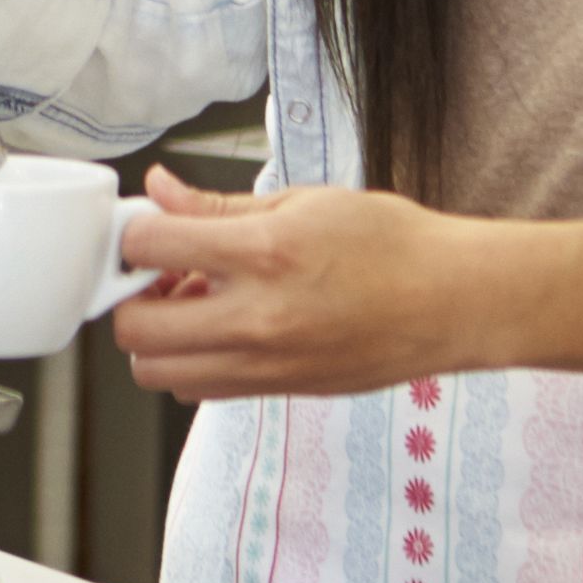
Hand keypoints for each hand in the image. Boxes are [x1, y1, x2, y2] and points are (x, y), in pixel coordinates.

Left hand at [108, 166, 483, 401]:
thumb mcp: (304, 203)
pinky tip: (221, 327)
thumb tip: (161, 192)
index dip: (136, 233)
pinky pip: (199, 389)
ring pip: (157, 372)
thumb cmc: (392, 245)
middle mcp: (257, 318)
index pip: (149, 247)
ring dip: (156, 338)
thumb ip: (221, 206)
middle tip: (157, 273)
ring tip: (191, 304)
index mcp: (265, 254)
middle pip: (134, 329)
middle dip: (131, 296)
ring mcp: (265, 364)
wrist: (451, 302)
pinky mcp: (277, 390)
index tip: (147, 228)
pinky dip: (190, 362)